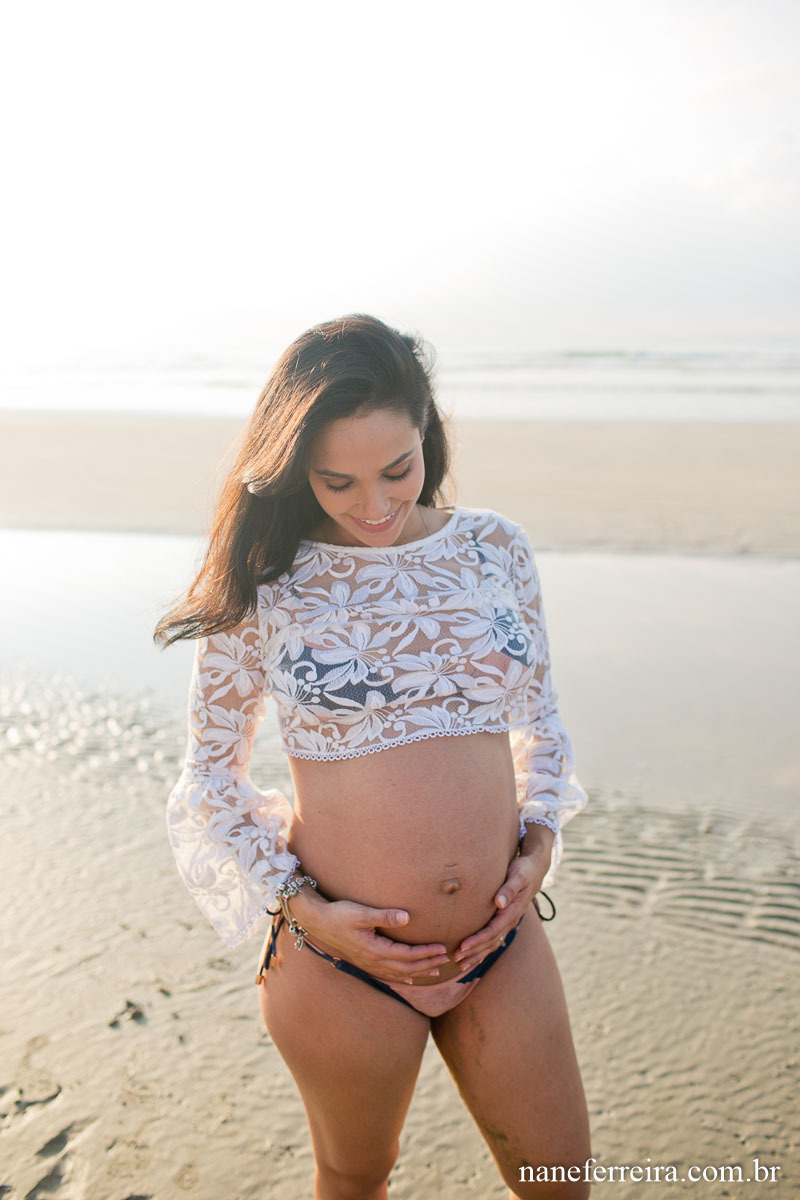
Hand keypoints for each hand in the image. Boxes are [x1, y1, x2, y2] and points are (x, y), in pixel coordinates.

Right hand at [290, 890, 449, 984]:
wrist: (317, 922)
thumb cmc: (339, 914)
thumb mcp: (361, 912)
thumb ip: (384, 916)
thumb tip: (407, 917)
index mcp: (375, 950)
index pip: (407, 955)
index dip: (426, 953)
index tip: (442, 948)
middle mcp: (373, 961)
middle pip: (407, 967)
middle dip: (428, 964)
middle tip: (447, 959)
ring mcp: (368, 964)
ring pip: (399, 973)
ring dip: (419, 972)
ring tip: (436, 971)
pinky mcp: (364, 962)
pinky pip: (387, 974)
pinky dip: (402, 977)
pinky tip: (409, 978)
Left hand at [452, 826, 553, 973]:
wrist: (535, 870)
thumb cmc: (523, 870)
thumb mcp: (518, 876)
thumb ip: (509, 889)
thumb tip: (499, 902)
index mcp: (513, 911)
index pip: (492, 930)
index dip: (477, 940)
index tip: (462, 946)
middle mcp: (511, 920)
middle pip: (491, 941)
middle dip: (474, 951)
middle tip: (456, 959)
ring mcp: (509, 922)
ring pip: (492, 944)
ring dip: (477, 955)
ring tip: (461, 965)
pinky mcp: (505, 920)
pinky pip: (494, 939)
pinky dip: (483, 949)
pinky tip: (472, 956)